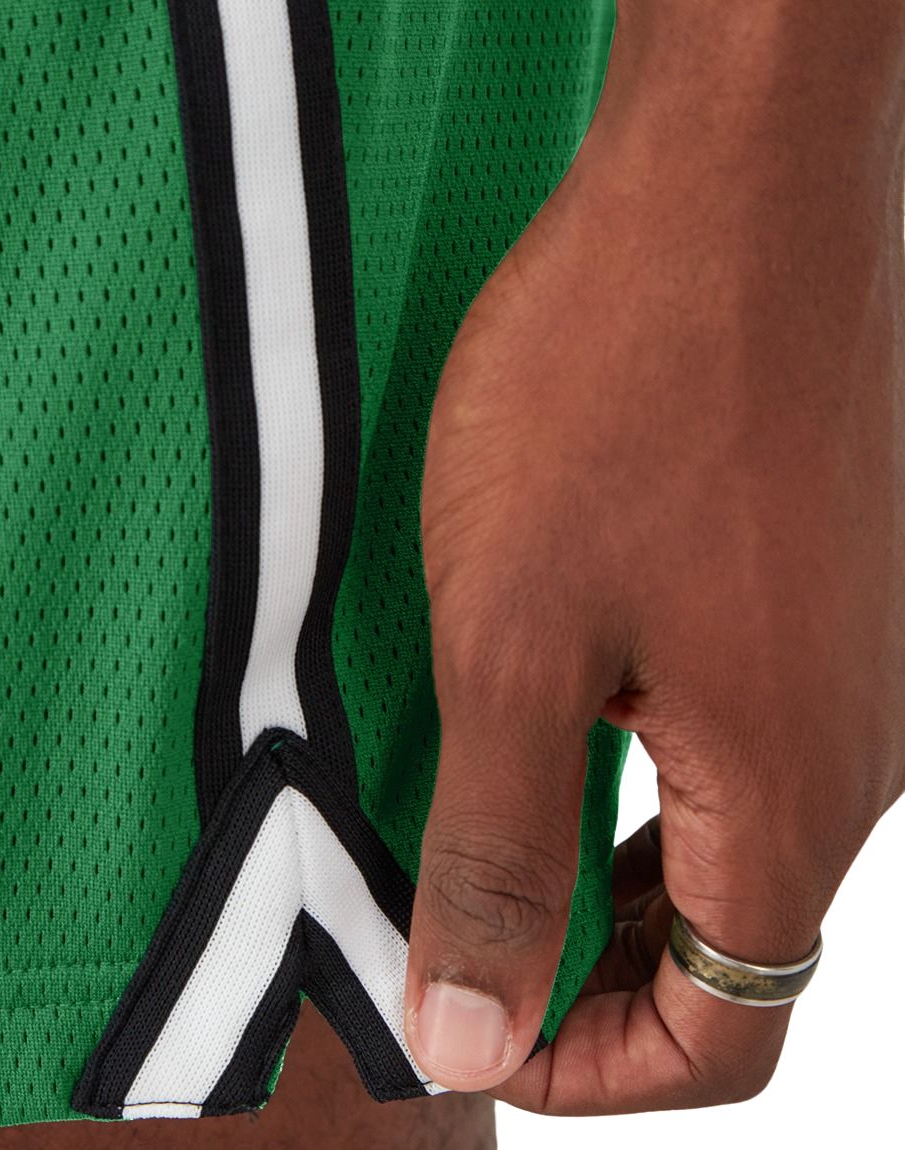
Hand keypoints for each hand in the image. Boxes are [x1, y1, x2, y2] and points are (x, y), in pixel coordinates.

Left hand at [402, 3, 904, 1113]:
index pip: (722, 1034)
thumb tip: (471, 1035)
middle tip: (466, 944)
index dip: (591, 1070)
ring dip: (610, 873)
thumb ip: (501, 853)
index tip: (477, 1035)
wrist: (728, 194)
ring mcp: (837, 659)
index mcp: (789, 793)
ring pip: (724, 838)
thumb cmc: (620, 395)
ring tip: (495, 850)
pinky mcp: (805, 585)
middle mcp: (845, 746)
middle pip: (730, 946)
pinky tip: (562, 727)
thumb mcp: (516, 647)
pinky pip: (728, 732)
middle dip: (594, 980)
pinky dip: (636, 774)